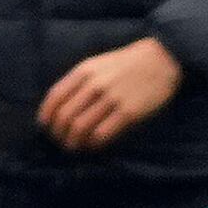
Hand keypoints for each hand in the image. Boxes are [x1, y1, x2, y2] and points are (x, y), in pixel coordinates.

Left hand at [36, 36, 183, 149]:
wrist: (161, 59)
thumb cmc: (126, 64)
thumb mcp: (97, 64)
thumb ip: (78, 81)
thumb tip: (59, 107)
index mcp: (83, 71)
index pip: (55, 97)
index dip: (46, 115)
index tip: (46, 126)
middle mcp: (94, 84)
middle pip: (65, 115)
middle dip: (58, 133)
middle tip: (60, 141)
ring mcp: (112, 98)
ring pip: (80, 127)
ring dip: (73, 142)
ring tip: (74, 147)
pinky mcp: (129, 112)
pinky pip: (102, 134)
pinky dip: (93, 144)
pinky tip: (93, 146)